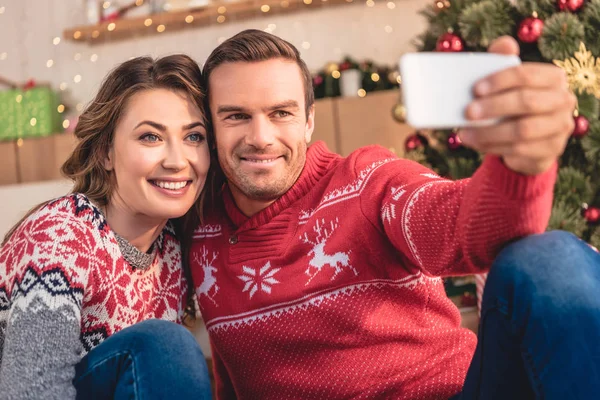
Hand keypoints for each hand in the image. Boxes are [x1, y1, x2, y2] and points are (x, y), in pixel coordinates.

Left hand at [458, 36, 576, 174]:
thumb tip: (505, 44)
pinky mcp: (552, 150)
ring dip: (489, 133)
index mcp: (553, 77)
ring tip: (465, 134)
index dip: (500, 80)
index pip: (527, 74)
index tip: (475, 89)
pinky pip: (520, 150)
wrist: (529, 139)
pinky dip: (494, 147)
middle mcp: (563, 100)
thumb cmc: (513, 102)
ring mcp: (561, 127)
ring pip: (522, 130)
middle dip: (493, 107)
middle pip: (526, 102)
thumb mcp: (506, 82)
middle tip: (467, 112)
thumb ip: (502, 61)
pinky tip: (476, 144)